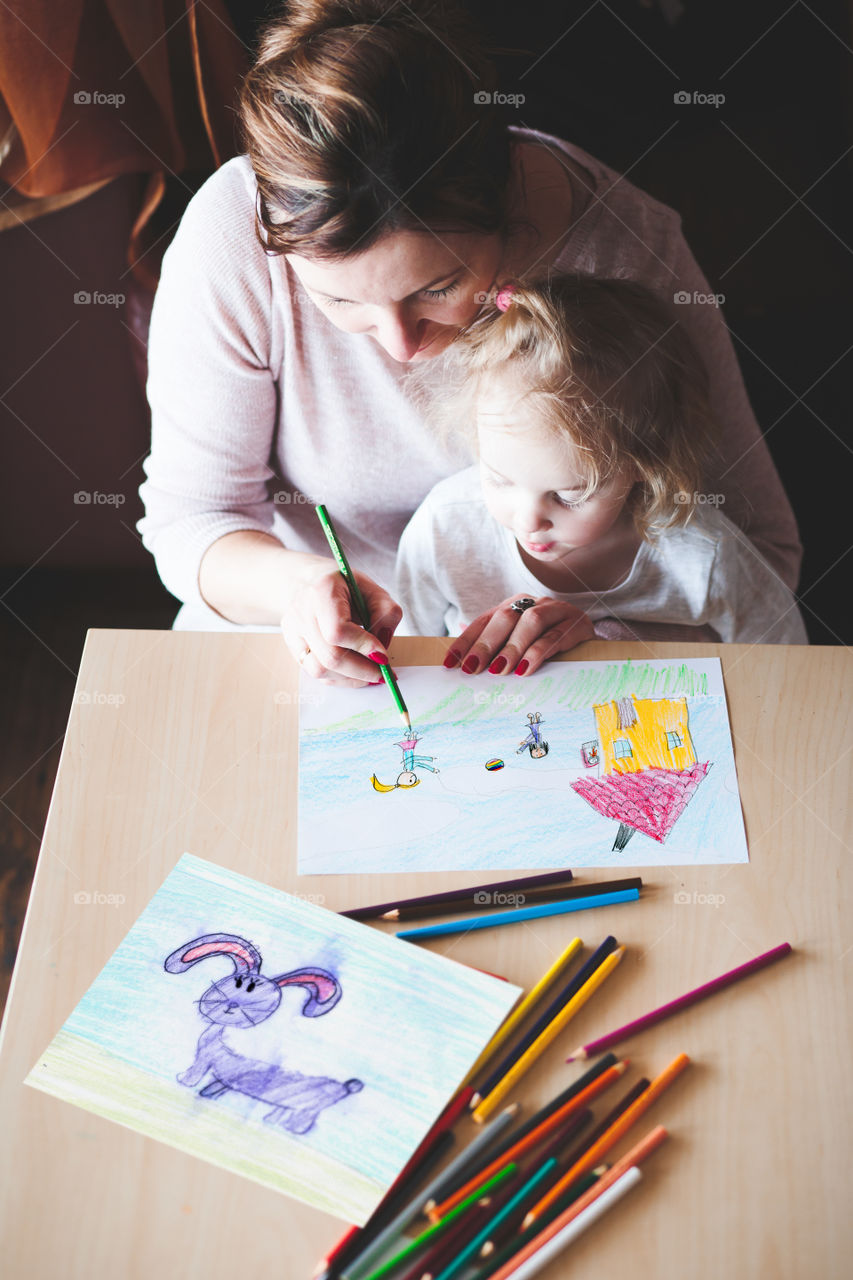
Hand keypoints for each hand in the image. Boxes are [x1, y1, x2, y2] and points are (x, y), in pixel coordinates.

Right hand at [279, 555, 401, 686]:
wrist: (307, 580)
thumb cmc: (343, 585)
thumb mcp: (373, 589)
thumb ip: (386, 614)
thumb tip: (381, 651)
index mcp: (322, 591)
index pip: (337, 630)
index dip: (362, 647)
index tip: (383, 656)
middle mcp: (301, 612)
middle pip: (330, 656)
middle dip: (362, 670)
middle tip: (383, 673)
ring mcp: (292, 631)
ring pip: (320, 670)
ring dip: (350, 678)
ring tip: (369, 673)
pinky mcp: (291, 646)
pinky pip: (315, 673)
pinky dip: (339, 678)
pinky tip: (354, 672)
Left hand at [445, 596, 593, 676]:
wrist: (591, 640)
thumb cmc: (548, 643)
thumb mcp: (520, 641)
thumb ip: (494, 645)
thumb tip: (457, 659)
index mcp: (514, 605)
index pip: (484, 620)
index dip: (466, 641)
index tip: (450, 663)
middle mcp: (534, 603)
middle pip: (505, 617)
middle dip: (486, 644)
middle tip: (473, 668)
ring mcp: (557, 611)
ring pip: (531, 622)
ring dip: (512, 647)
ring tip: (500, 670)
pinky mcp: (577, 624)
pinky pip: (555, 636)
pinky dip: (538, 652)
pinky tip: (526, 669)